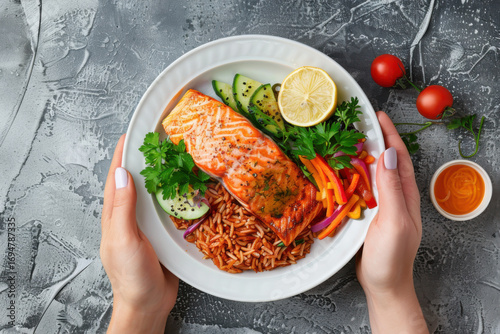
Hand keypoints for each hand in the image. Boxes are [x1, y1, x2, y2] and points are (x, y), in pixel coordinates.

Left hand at [100, 135, 178, 333]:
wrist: (148, 304)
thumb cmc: (131, 277)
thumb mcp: (124, 240)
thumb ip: (122, 208)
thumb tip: (122, 173)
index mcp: (115, 215)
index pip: (117, 177)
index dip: (123, 154)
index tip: (133, 132)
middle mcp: (130, 215)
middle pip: (136, 180)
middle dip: (145, 158)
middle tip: (161, 138)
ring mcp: (147, 224)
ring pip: (154, 192)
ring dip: (163, 173)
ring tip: (177, 156)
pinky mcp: (163, 232)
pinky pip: (169, 207)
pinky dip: (176, 193)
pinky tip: (188, 187)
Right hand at [356, 112, 427, 333]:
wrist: (384, 284)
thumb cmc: (392, 257)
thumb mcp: (394, 221)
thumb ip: (391, 189)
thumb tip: (387, 154)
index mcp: (405, 194)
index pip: (398, 156)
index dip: (389, 134)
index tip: (376, 115)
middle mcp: (394, 195)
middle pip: (385, 160)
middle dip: (374, 138)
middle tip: (356, 123)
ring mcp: (381, 204)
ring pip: (371, 172)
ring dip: (360, 155)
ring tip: (345, 140)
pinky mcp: (368, 213)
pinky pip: (360, 187)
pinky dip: (351, 174)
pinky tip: (339, 171)